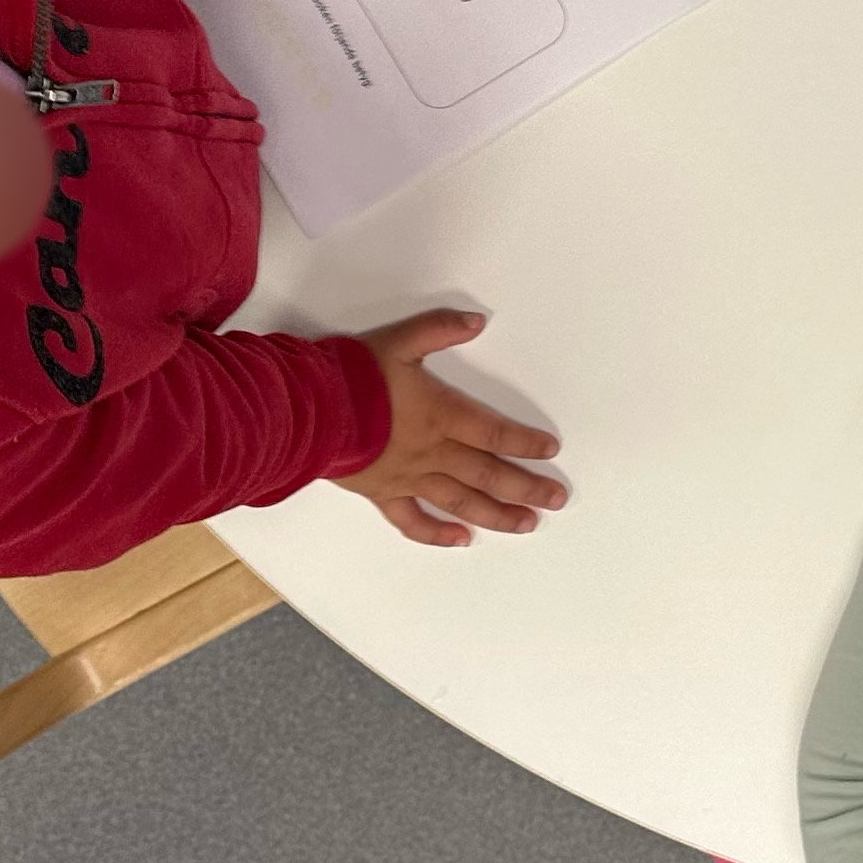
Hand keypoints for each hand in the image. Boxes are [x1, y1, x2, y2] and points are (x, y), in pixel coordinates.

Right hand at [334, 308, 567, 547]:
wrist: (307, 412)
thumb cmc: (352, 376)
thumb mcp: (399, 340)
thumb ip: (439, 330)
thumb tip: (477, 321)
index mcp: (441, 415)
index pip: (494, 433)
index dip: (525, 443)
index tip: (551, 452)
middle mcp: (431, 452)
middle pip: (487, 474)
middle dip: (525, 487)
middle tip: (555, 500)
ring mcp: (407, 478)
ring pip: (460, 502)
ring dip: (495, 515)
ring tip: (525, 524)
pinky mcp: (381, 494)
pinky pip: (413, 521)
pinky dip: (437, 533)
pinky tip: (461, 540)